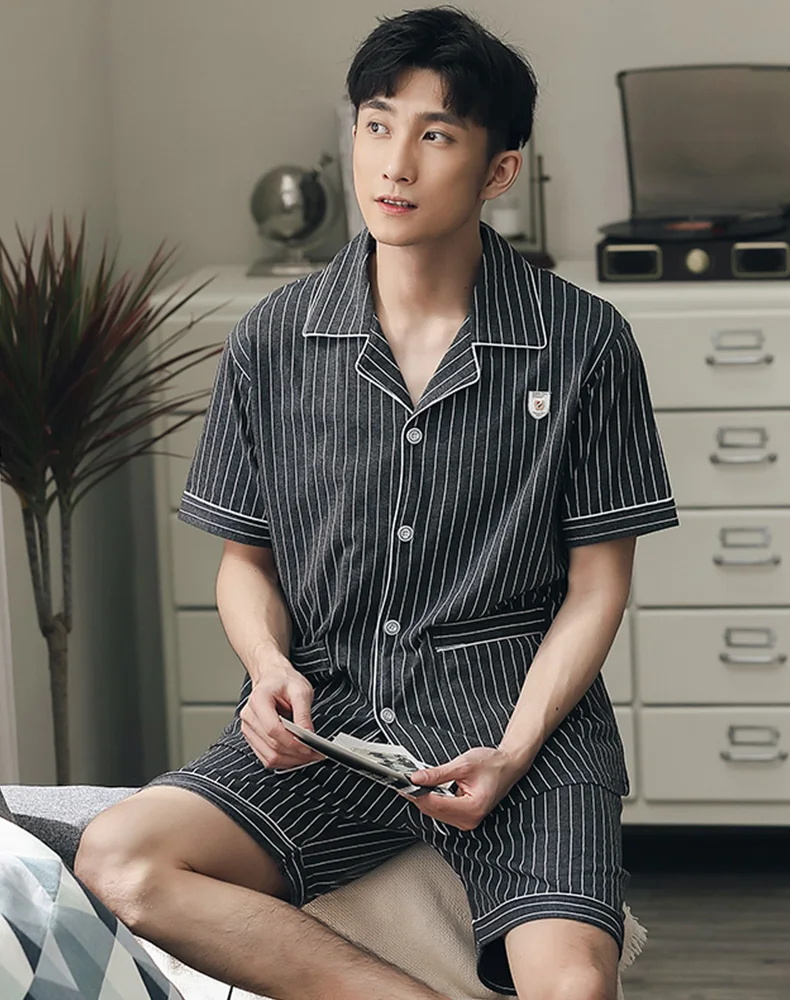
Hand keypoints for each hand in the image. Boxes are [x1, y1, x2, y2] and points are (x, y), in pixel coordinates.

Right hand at [239, 657, 324, 769]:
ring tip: (308, 756)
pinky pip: (266, 757)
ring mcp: (248, 729)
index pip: (273, 729)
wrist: (272, 678)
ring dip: (291, 761)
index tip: (309, 747)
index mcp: (258, 700)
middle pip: (271, 746)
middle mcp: (249, 716)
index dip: (292, 742)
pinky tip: (297, 756)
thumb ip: (303, 713)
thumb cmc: (284, 681)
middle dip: (296, 754)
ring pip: (269, 757)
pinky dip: (283, 761)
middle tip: (315, 754)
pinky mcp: (252, 738)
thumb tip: (309, 735)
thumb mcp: (300, 690)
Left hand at [402, 747, 528, 830]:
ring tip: (420, 782)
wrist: (508, 766)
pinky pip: (442, 812)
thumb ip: (438, 773)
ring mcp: (467, 821)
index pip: (435, 804)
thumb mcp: (463, 764)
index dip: (417, 794)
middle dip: (419, 795)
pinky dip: (434, 800)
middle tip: (407, 780)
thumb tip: (416, 778)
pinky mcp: (464, 818)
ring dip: (426, 798)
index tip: (405, 784)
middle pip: (433, 811)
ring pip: (436, 813)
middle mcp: (469, 820)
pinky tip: (430, 789)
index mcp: (472, 808)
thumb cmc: (492, 765)